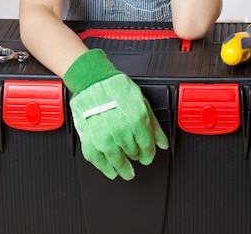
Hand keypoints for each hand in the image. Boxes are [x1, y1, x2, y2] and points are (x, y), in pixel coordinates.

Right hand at [64, 49, 168, 179]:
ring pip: (116, 160)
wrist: (93, 80)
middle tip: (134, 155)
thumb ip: (153, 125)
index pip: (147, 146)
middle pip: (133, 153)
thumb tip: (162, 143)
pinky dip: (104, 167)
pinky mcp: (88, 138)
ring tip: (125, 172)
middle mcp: (121, 130)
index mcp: (137, 119)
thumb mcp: (141, 101)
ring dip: (122, 168)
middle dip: (135, 155)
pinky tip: (110, 170)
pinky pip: (97, 159)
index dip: (149, 154)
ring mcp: (103, 136)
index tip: (147, 156)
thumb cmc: (116, 87)